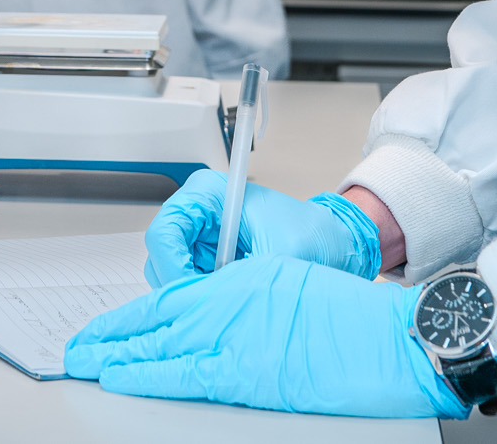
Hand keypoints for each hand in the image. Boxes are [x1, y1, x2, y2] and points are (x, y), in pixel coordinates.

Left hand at [65, 255, 467, 418]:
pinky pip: (182, 373)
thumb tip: (213, 318)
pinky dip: (147, 374)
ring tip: (86, 360)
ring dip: (118, 354)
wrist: (383, 337)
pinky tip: (121, 375)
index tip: (108, 326)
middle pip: (155, 319)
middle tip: (78, 346)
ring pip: (159, 344)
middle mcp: (227, 302)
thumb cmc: (347, 316)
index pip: (170, 296)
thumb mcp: (286, 287)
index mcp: (238, 279)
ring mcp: (232, 337)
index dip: (133, 315)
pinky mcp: (243, 372)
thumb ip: (242, 299)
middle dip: (112, 334)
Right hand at [143, 171, 379, 284]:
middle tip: (211, 302)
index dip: (171, 266)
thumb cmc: (313, 234)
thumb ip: (240, 276)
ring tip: (227, 297)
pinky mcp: (211, 257)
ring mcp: (203, 236)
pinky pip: (190, 282)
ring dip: (194, 291)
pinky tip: (230, 297)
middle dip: (181, 284)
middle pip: (161, 255)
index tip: (191, 291)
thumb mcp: (279, 255)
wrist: (335, 243)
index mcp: (209, 193)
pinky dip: (204, 295)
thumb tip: (209, 300)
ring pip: (171, 273)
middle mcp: (199, 212)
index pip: (163, 231)